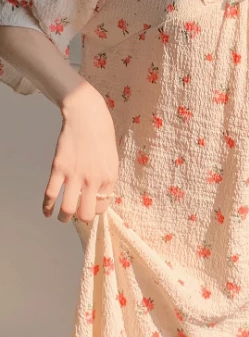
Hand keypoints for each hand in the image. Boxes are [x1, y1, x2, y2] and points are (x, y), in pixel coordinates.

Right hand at [43, 82, 119, 223]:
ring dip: (64, 218)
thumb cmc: (102, 137)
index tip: (89, 209)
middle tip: (76, 217)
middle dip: (80, 219)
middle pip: (85, 214)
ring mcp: (75, 175)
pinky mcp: (59, 168)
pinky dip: (47, 207)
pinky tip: (47, 211)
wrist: (88, 117)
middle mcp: (94, 179)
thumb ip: (105, 178)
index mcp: (110, 177)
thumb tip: (98, 197)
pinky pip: (51, 194)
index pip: (102, 207)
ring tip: (62, 217)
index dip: (94, 211)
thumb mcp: (112, 159)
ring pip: (68, 209)